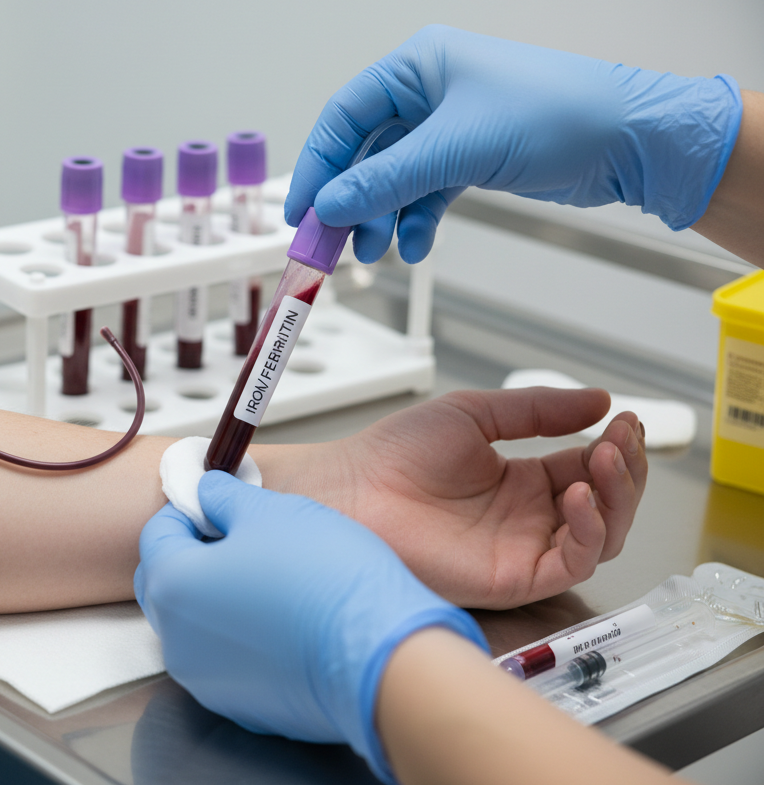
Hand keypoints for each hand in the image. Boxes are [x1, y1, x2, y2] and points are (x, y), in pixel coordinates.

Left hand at [135, 472, 485, 782]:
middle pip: (169, 586)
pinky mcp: (245, 709)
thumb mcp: (271, 510)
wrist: (382, 659)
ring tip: (271, 578)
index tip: (216, 503)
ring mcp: (209, 682)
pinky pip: (231, 663)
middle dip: (195, 556)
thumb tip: (210, 493)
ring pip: (198, 629)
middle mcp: (179, 643)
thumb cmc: (326, 580)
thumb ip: (225, 498)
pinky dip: (246, 639)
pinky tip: (288, 621)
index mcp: (174, 587)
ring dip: (219, 600)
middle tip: (240, 536)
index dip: (186, 512)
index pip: (156, 535)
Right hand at [284, 25, 741, 262]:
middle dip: (348, 200)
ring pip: (393, 178)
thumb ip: (386, 180)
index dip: (318, 165)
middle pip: (365, 151)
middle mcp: (431, 91)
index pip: (345, 115)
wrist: (632, 141)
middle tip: (327, 243)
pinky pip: (424, 193)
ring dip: (380, 217)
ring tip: (375, 251)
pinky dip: (415, 221)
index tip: (301, 211)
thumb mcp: (457, 149)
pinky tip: (416, 245)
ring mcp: (451, 127)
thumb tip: (330, 206)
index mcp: (420, 65)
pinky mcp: (472, 158)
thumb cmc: (561, 114)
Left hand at [294, 387, 646, 609]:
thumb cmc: (393, 454)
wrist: (351, 490)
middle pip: (605, 506)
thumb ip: (536, 409)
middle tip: (621, 438)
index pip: (588, 470)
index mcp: (521, 482)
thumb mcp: (473, 414)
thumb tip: (599, 398)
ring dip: (616, 498)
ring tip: (604, 457)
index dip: (614, 447)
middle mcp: (528, 520)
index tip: (624, 418)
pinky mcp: (513, 577)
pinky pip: (570, 562)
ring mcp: (523, 550)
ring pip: (601, 537)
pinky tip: (577, 495)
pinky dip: (588, 531)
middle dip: (624, 471)